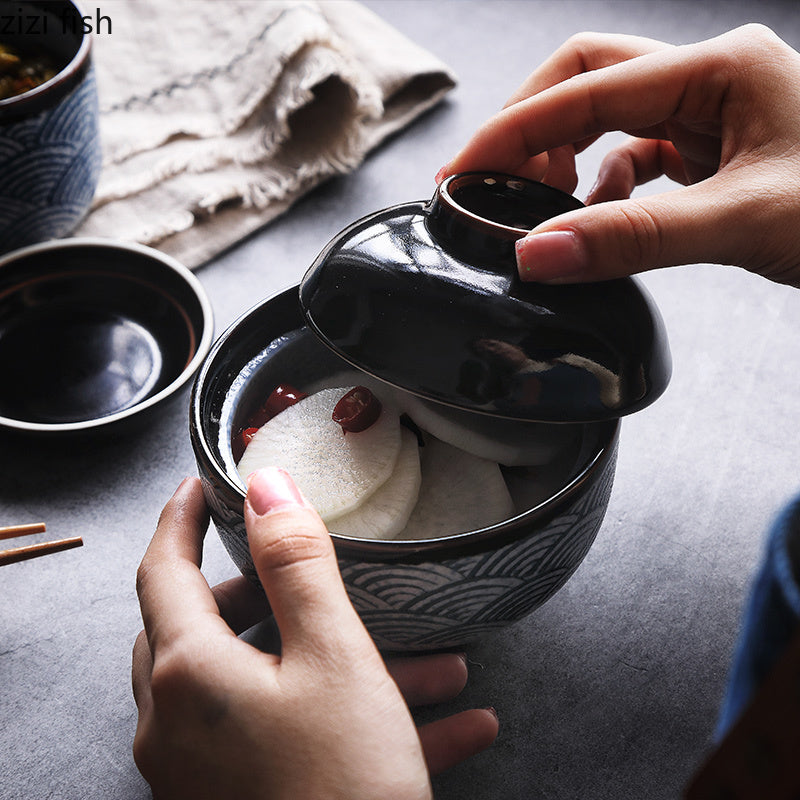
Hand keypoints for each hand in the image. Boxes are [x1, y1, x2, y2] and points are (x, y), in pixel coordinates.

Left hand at [132, 470, 497, 799]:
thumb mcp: (334, 657)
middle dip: (273, 598)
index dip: (181, 518)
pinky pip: (294, 741)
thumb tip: (266, 484)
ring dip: (346, 668)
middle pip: (209, 630)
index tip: (198, 484)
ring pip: (268, 688)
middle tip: (312, 576)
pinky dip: (356, 722)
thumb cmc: (343, 787)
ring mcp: (205, 770)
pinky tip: (454, 725)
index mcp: (189, 675)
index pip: (163, 570)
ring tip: (437, 666)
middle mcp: (179, 724)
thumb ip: (296, 563)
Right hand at [439, 25, 799, 286]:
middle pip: (589, 80)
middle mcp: (712, 77)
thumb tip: (538, 254)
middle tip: (490, 184)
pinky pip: (637, 157)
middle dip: (531, 130)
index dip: (513, 131)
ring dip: (564, 159)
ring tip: (537, 206)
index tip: (462, 173)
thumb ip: (635, 239)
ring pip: (608, 118)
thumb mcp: (743, 223)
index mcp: (721, 68)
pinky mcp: (714, 150)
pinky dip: (602, 187)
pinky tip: (593, 218)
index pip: (586, 88)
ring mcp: (713, 112)